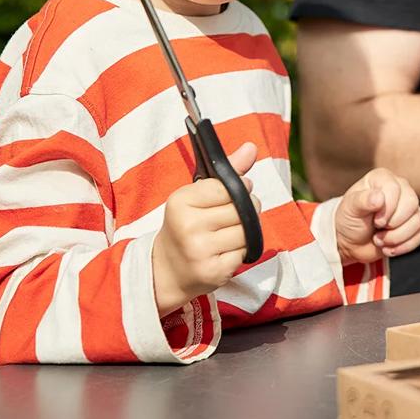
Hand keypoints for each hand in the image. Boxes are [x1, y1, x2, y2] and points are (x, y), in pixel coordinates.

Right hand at [151, 141, 259, 315]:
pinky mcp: (213, 272)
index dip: (237, 189)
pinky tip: (225, 251)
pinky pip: (245, 253)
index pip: (227, 187)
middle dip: (246, 210)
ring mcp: (200, 251)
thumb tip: (251, 147)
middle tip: (232, 216)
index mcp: (180, 202)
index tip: (233, 193)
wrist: (167, 269)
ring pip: (247, 232)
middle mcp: (188, 226)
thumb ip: (227, 172)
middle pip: (241, 210)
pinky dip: (241, 251)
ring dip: (246, 232)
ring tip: (228, 234)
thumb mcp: (197, 195)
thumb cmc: (187, 224)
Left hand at [334, 168, 419, 263]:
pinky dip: (403, 246)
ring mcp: (408, 208)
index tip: (375, 220)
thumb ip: (363, 200)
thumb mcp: (350, 208)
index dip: (388, 208)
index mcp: (383, 179)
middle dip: (393, 223)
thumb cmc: (349, 220)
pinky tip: (388, 247)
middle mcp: (400, 189)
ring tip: (379, 239)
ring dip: (396, 237)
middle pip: (412, 203)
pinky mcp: (414, 225)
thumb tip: (379, 197)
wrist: (351, 242)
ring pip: (416, 221)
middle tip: (377, 228)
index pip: (395, 189)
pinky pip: (419, 235)